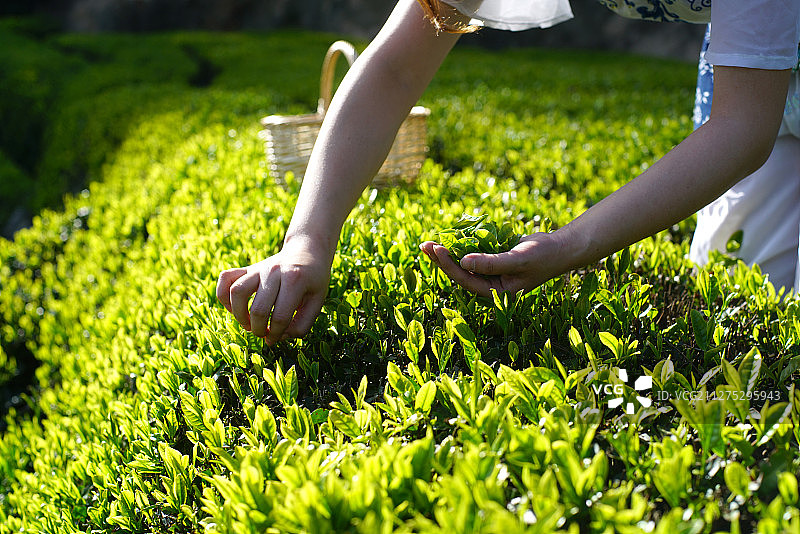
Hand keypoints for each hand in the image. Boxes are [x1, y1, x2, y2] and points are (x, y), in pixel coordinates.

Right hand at [216, 237, 331, 344]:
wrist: (307, 250)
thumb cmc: (314, 279)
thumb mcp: (318, 301)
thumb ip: (303, 323)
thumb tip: (278, 337)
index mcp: (295, 280)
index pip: (281, 317)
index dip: (276, 334)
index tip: (276, 338)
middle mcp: (274, 272)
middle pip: (258, 308)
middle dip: (259, 329)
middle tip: (263, 333)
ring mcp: (259, 268)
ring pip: (236, 292)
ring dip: (238, 315)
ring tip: (248, 323)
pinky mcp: (248, 268)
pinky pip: (226, 278)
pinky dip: (223, 295)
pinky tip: (233, 307)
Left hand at [420, 232, 565, 296]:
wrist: (560, 248)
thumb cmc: (543, 255)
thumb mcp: (518, 259)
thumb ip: (491, 263)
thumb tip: (462, 261)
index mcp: (496, 292)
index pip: (465, 279)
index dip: (448, 265)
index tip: (437, 248)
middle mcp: (491, 286)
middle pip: (460, 273)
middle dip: (442, 260)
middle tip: (424, 245)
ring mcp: (491, 274)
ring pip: (463, 264)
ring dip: (448, 253)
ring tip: (429, 242)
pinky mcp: (493, 262)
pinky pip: (472, 255)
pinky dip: (461, 247)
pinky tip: (449, 238)